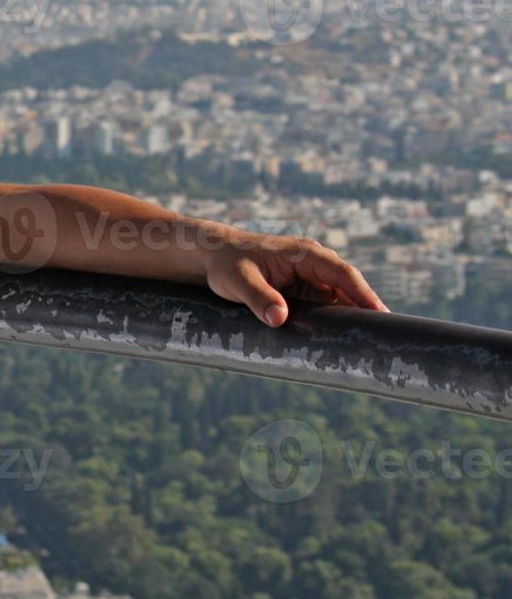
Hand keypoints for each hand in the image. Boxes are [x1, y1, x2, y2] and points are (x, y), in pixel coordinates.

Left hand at [200, 226, 390, 326]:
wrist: (214, 258)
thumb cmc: (227, 265)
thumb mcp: (239, 281)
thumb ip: (259, 298)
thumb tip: (279, 318)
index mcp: (305, 254)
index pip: (343, 274)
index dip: (363, 294)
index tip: (381, 314)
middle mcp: (314, 264)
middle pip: (348, 288)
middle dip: (365, 310)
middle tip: (384, 338)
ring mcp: (310, 278)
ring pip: (339, 299)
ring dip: (351, 318)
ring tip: (368, 344)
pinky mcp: (303, 291)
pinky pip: (325, 306)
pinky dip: (334, 320)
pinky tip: (342, 340)